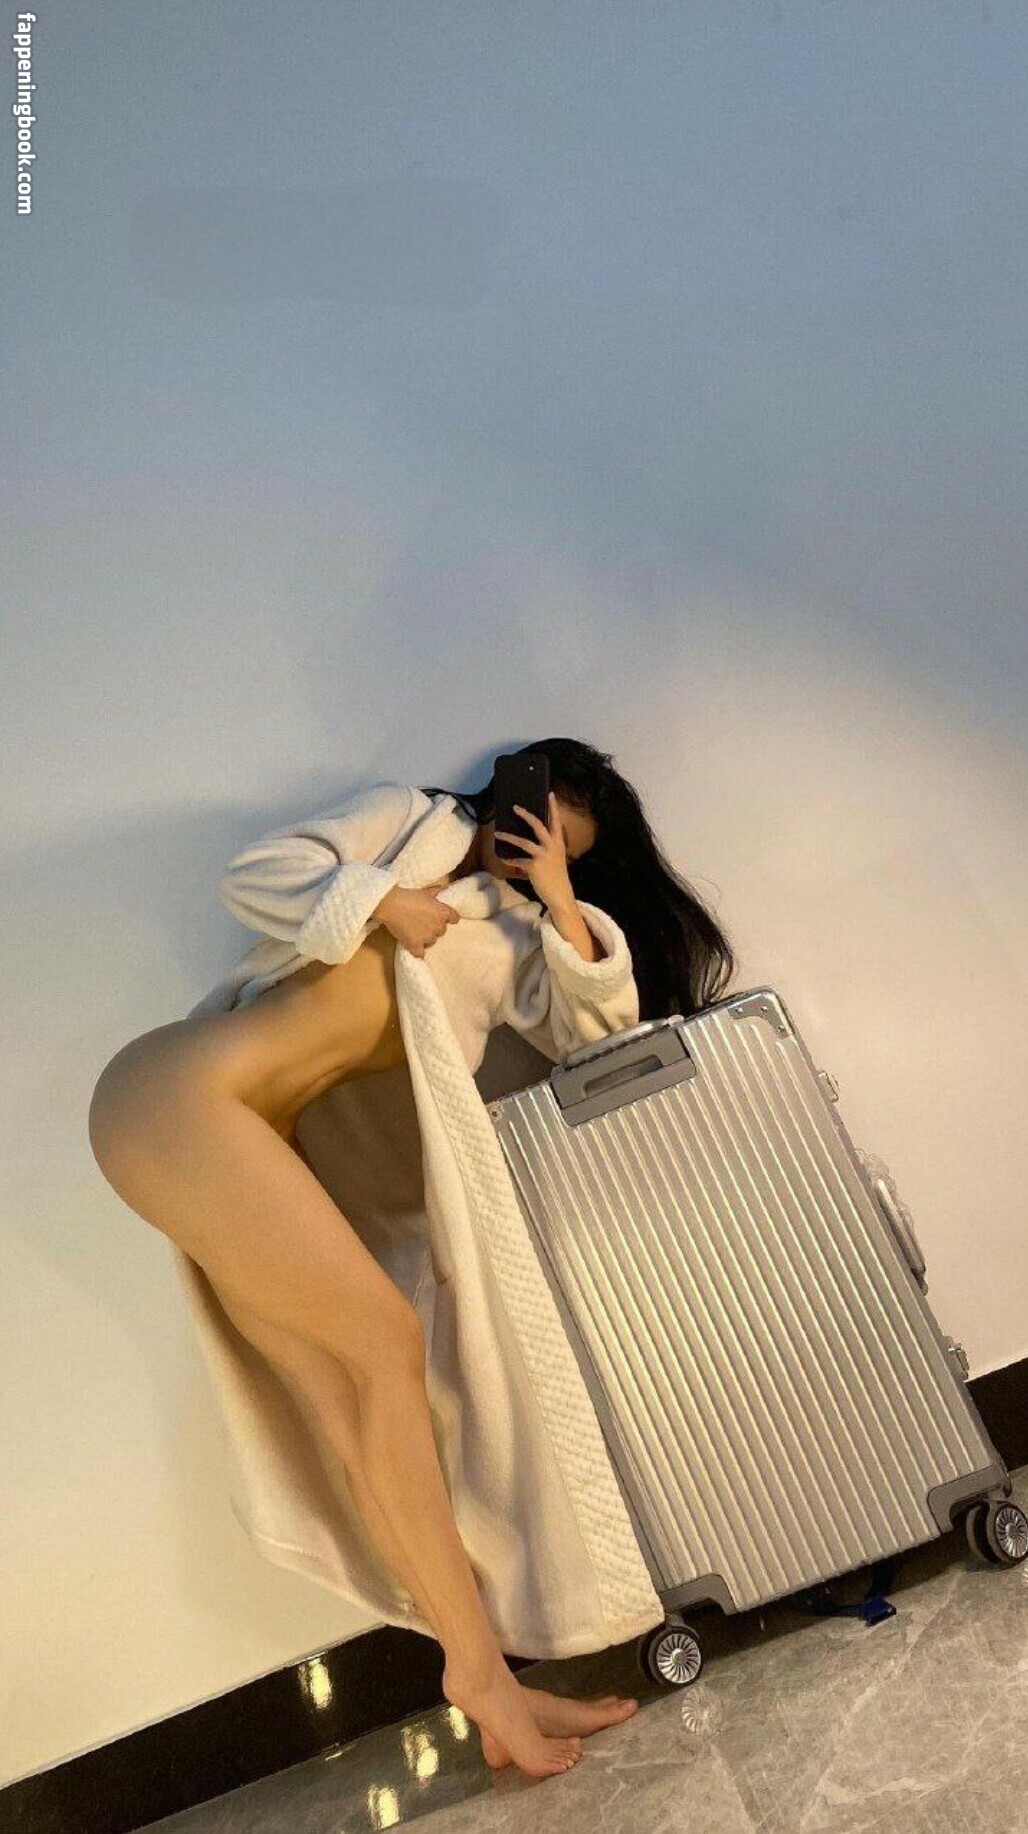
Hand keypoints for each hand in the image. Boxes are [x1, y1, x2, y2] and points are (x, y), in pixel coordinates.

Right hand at [376, 882, 459, 956]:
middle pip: (441, 931)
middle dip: (434, 928)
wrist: (391, 905)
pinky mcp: (416, 945)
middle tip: (423, 923)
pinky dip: (417, 951)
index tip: (440, 918)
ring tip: (414, 932)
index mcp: (443, 912)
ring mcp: (428, 937)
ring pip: (431, 942)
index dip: (448, 918)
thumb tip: (441, 889)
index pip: (455, 918)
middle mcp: (438, 926)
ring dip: (425, 939)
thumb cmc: (408, 896)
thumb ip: (435, 892)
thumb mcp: (424, 892)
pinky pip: (420, 953)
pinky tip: (414, 947)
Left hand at [494, 793, 575, 910]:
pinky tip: (503, 858)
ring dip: (508, 837)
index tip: (550, 794)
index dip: (554, 807)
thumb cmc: (556, 877)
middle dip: (526, 815)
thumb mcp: (556, 859)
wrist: (560, 895)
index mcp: (558, 844)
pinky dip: (509, 859)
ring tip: (497, 833)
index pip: (556, 821)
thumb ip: (547, 848)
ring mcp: (543, 856)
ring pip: (523, 841)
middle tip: (515, 807)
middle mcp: (552, 847)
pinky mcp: (534, 866)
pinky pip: (518, 860)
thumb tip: (532, 839)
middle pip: (538, 825)